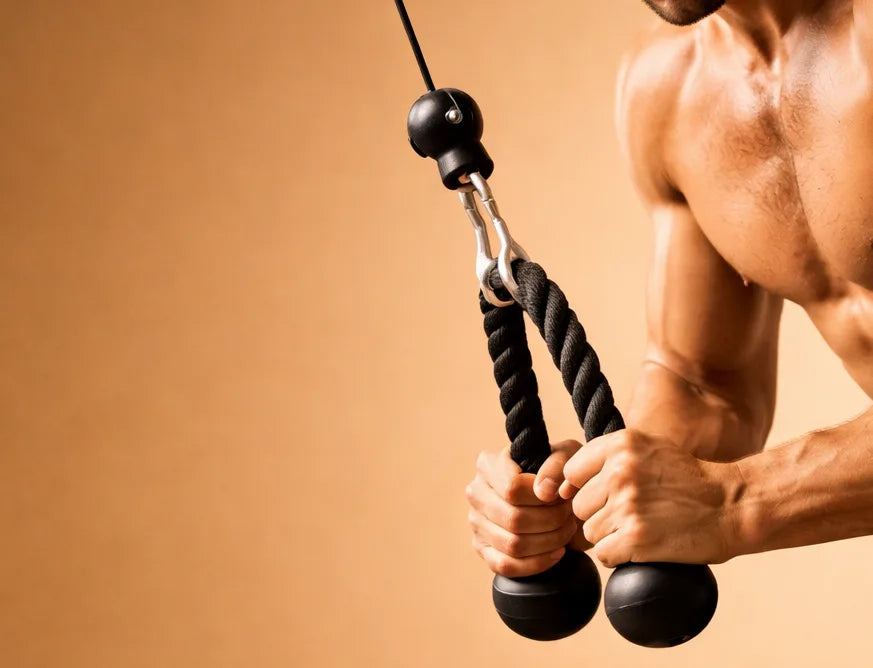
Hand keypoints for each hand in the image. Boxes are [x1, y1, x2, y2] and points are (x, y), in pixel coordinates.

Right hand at [466, 441, 590, 576]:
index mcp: (488, 465)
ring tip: (565, 531)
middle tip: (569, 515)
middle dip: (551, 521)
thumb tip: (544, 492)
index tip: (562, 496)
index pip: (512, 488)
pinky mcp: (483, 549)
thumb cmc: (557, 473)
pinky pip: (506, 565)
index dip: (542, 497)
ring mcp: (476, 523)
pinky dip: (537, 563)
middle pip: (514, 519)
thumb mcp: (565, 455)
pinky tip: (556, 552)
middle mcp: (476, 493)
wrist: (553, 495)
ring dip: (549, 542)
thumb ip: (556, 465)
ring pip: (512, 544)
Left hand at [560, 429, 740, 566]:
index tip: (606, 496)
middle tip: (632, 514)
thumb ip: (606, 458)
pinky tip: (642, 546)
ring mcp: (627, 505)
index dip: (585, 489)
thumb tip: (560, 484)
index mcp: (620, 444)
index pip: (572, 472)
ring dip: (610, 537)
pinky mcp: (636, 537)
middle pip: (579, 506)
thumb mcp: (647, 449)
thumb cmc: (687, 479)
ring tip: (641, 528)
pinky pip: (604, 554)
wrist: (731, 505)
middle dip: (599, 515)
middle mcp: (620, 471)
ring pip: (590, 532)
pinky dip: (619, 556)